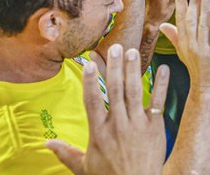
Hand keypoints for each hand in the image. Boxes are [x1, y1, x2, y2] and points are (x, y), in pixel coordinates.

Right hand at [46, 44, 168, 174]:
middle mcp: (118, 125)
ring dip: (134, 70)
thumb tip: (46, 144)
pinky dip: (161, 84)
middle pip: (115, 90)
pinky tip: (163, 67)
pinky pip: (158, 101)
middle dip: (115, 67)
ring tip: (133, 51)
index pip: (92, 101)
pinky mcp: (155, 127)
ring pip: (134, 92)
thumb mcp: (83, 167)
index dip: (90, 81)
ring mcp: (137, 124)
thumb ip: (66, 152)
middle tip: (116, 47)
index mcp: (98, 132)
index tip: (88, 63)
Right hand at [160, 0, 209, 87]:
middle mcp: (191, 44)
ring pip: (202, 25)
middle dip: (194, 1)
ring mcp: (203, 49)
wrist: (207, 86)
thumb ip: (174, 36)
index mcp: (183, 42)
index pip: (180, 19)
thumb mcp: (182, 52)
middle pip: (191, 19)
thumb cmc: (196, 67)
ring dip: (205, 8)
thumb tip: (162, 25)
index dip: (181, 3)